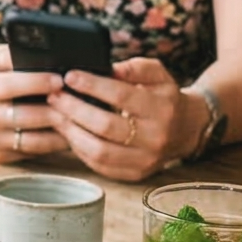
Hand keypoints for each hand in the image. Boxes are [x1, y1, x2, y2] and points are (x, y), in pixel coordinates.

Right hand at [0, 44, 72, 162]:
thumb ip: (11, 55)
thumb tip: (44, 53)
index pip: (12, 85)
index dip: (38, 82)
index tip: (61, 78)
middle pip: (28, 117)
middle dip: (58, 109)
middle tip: (82, 102)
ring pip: (34, 141)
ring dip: (61, 132)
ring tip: (81, 121)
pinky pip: (32, 153)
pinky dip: (52, 145)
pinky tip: (67, 134)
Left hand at [47, 58, 189, 181]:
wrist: (186, 129)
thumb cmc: (164, 97)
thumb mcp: (157, 74)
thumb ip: (134, 67)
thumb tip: (107, 68)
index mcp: (162, 108)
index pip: (122, 96)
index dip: (92, 86)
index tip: (70, 77)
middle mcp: (155, 137)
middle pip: (105, 125)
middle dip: (74, 109)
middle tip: (55, 96)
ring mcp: (145, 160)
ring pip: (99, 151)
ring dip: (72, 132)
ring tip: (57, 115)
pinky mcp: (135, 174)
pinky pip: (100, 166)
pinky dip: (80, 150)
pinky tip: (70, 134)